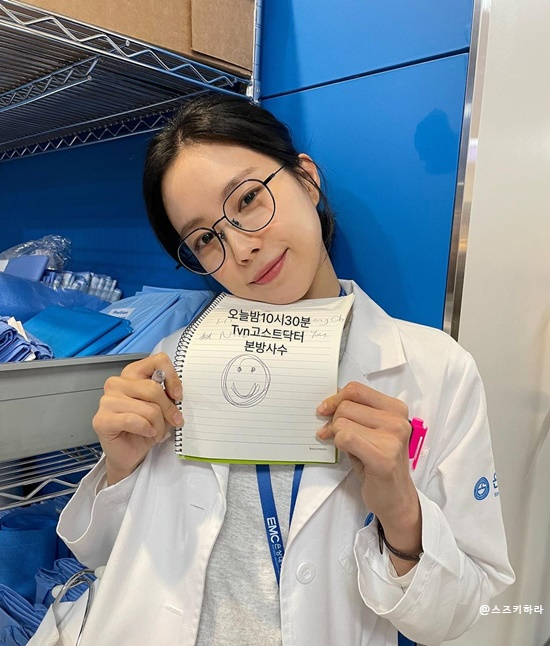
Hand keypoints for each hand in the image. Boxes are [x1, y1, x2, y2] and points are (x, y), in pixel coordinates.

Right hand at [92, 353, 182, 484]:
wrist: (132, 453)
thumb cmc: (147, 427)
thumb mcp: (164, 408)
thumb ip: (169, 396)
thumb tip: (176, 394)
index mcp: (132, 373)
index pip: (158, 360)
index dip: (172, 378)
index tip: (177, 395)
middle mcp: (117, 383)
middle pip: (153, 388)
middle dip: (168, 409)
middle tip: (174, 420)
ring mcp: (107, 400)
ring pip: (147, 408)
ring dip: (158, 424)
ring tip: (155, 430)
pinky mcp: (102, 419)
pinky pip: (134, 420)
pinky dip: (146, 429)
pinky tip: (146, 432)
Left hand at [316, 381, 417, 527]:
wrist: (395, 497)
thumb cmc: (379, 462)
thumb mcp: (370, 430)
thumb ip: (355, 414)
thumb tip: (328, 404)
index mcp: (395, 408)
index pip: (356, 390)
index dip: (335, 398)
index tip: (325, 410)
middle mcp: (397, 421)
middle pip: (346, 406)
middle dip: (334, 421)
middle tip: (334, 435)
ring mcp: (393, 439)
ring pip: (342, 423)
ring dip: (337, 435)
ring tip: (348, 448)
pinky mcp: (383, 458)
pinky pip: (346, 438)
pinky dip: (340, 445)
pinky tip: (350, 455)